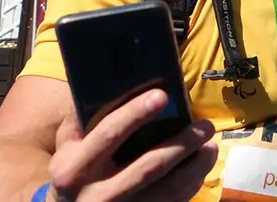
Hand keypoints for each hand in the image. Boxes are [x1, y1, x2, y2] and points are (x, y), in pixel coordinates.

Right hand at [46, 89, 216, 201]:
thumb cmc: (73, 172)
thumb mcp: (66, 148)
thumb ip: (82, 120)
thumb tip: (110, 86)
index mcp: (73, 169)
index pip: (108, 135)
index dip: (135, 113)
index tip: (161, 94)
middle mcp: (96, 195)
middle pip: (148, 166)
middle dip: (182, 143)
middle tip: (204, 125)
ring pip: (168, 189)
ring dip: (196, 166)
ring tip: (210, 145)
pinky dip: (191, 184)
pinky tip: (200, 166)